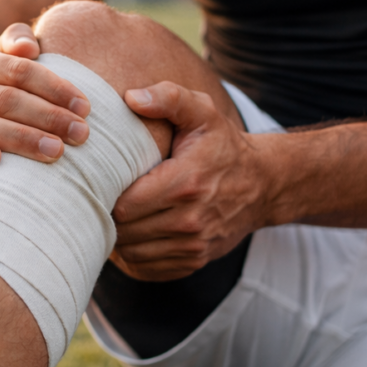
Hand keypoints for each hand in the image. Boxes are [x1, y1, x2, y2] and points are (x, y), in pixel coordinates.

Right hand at [0, 23, 91, 180]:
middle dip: (48, 117)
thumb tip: (28, 47)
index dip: (55, 87)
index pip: (19, 70)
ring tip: (56, 151)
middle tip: (81, 134)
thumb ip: (18, 40)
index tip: (86, 107)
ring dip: (21, 138)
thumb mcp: (3, 61)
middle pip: (5, 99)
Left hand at [111, 82, 270, 280]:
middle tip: (103, 198)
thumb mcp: (202, 112)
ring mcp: (194, 245)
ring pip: (132, 253)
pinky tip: (133, 234)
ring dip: (119, 237)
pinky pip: (147, 269)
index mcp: (186, 183)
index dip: (106, 195)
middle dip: (108, 216)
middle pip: (125, 231)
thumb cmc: (224, 145)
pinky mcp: (194, 261)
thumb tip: (131, 99)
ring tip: (116, 215)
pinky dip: (134, 256)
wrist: (264, 184)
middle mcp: (190, 220)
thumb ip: (168, 97)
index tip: (103, 181)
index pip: (124, 204)